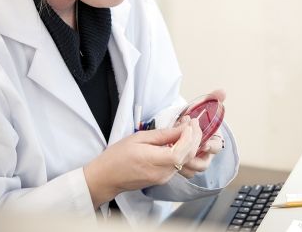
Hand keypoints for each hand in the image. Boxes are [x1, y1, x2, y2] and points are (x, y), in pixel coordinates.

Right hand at [83, 118, 201, 208]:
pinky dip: (184, 151)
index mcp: (154, 162)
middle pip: (188, 157)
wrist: (106, 177)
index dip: (190, 137)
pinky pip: (179, 165)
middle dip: (195, 138)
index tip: (190, 122)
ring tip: (189, 129)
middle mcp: (162, 173)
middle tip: (193, 122)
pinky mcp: (163, 179)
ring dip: (192, 144)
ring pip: (186, 161)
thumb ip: (162, 135)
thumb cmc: (118, 156)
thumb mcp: (139, 138)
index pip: (181, 152)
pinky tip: (181, 140)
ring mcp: (163, 178)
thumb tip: (182, 128)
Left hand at [178, 89, 226, 178]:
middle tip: (182, 150)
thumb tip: (222, 91)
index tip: (203, 144)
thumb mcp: (200, 107)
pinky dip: (176, 167)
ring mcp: (195, 160)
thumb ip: (211, 99)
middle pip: (204, 163)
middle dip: (193, 158)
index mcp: (213, 139)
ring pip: (193, 170)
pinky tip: (168, 158)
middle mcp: (206, 153)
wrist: (178, 125)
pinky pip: (183, 172)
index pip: (216, 146)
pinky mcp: (185, 166)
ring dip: (184, 163)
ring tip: (173, 153)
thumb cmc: (191, 118)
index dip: (211, 146)